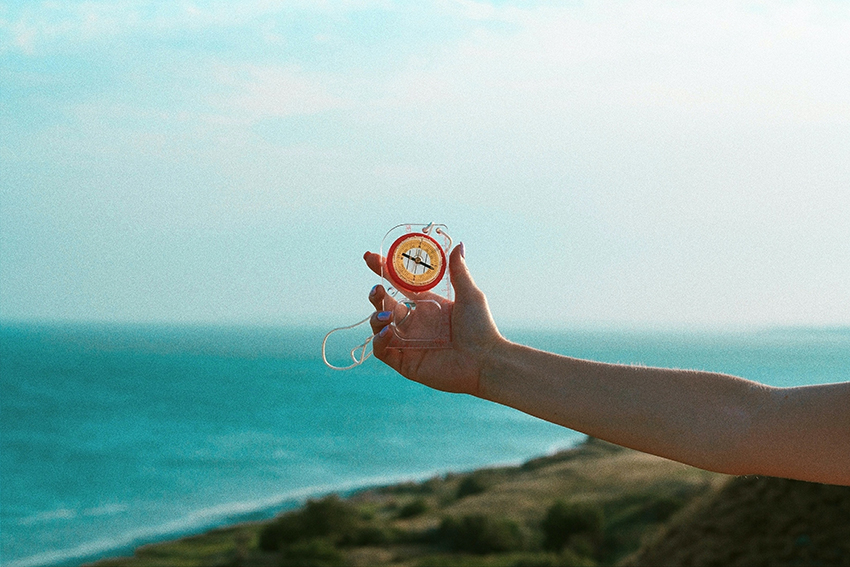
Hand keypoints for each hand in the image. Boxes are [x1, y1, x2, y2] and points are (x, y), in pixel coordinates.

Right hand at [364, 244, 503, 395]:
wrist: (485, 360)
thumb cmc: (481, 328)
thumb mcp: (469, 295)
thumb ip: (459, 271)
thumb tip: (458, 245)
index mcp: (427, 306)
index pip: (398, 286)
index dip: (383, 272)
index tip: (370, 258)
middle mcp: (415, 323)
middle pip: (384, 305)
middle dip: (376, 295)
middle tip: (377, 289)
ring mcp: (408, 343)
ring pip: (379, 326)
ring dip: (376, 317)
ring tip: (387, 315)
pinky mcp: (405, 363)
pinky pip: (381, 350)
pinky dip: (378, 340)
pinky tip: (388, 331)